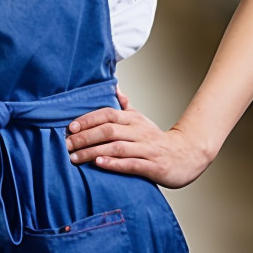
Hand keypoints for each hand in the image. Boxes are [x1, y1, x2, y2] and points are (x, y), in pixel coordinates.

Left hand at [65, 87, 211, 188]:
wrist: (186, 156)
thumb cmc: (156, 139)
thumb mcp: (139, 119)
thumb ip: (124, 105)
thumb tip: (113, 86)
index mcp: (133, 119)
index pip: (107, 114)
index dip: (88, 120)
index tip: (70, 127)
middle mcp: (139, 131)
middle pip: (109, 130)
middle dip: (85, 137)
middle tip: (66, 144)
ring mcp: (146, 148)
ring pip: (117, 147)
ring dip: (93, 152)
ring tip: (75, 158)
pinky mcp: (153, 166)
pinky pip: (131, 164)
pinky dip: (114, 164)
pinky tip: (99, 164)